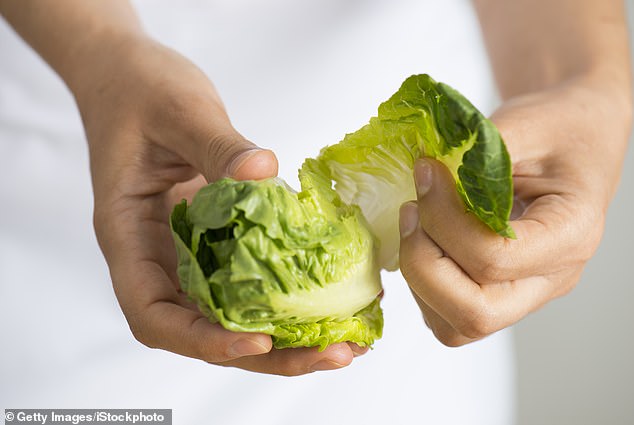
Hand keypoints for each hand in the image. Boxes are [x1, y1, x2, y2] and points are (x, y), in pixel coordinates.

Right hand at [77, 35, 363, 374]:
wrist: (130, 75)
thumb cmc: (138, 90)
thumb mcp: (178, 110)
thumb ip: (216, 143)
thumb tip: (262, 171)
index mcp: (129, 235)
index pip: (153, 314)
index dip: (202, 339)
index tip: (258, 340)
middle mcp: (157, 256)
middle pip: (202, 329)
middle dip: (267, 353)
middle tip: (334, 355)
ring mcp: (188, 250)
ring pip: (230, 313)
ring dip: (285, 336)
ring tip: (345, 343)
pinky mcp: (216, 237)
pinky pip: (248, 278)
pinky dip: (286, 296)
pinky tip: (333, 299)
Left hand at [398, 79, 631, 345]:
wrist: (576, 138)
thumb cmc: (561, 129)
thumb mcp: (527, 123)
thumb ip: (477, 152)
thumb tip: (422, 175)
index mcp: (570, 236)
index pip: (494, 259)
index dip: (444, 219)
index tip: (426, 173)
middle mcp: (550, 279)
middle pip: (475, 313)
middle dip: (424, 263)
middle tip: (411, 210)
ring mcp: (524, 294)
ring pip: (456, 325)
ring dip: (419, 276)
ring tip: (415, 221)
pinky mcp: (499, 293)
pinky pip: (448, 316)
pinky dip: (422, 284)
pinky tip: (423, 238)